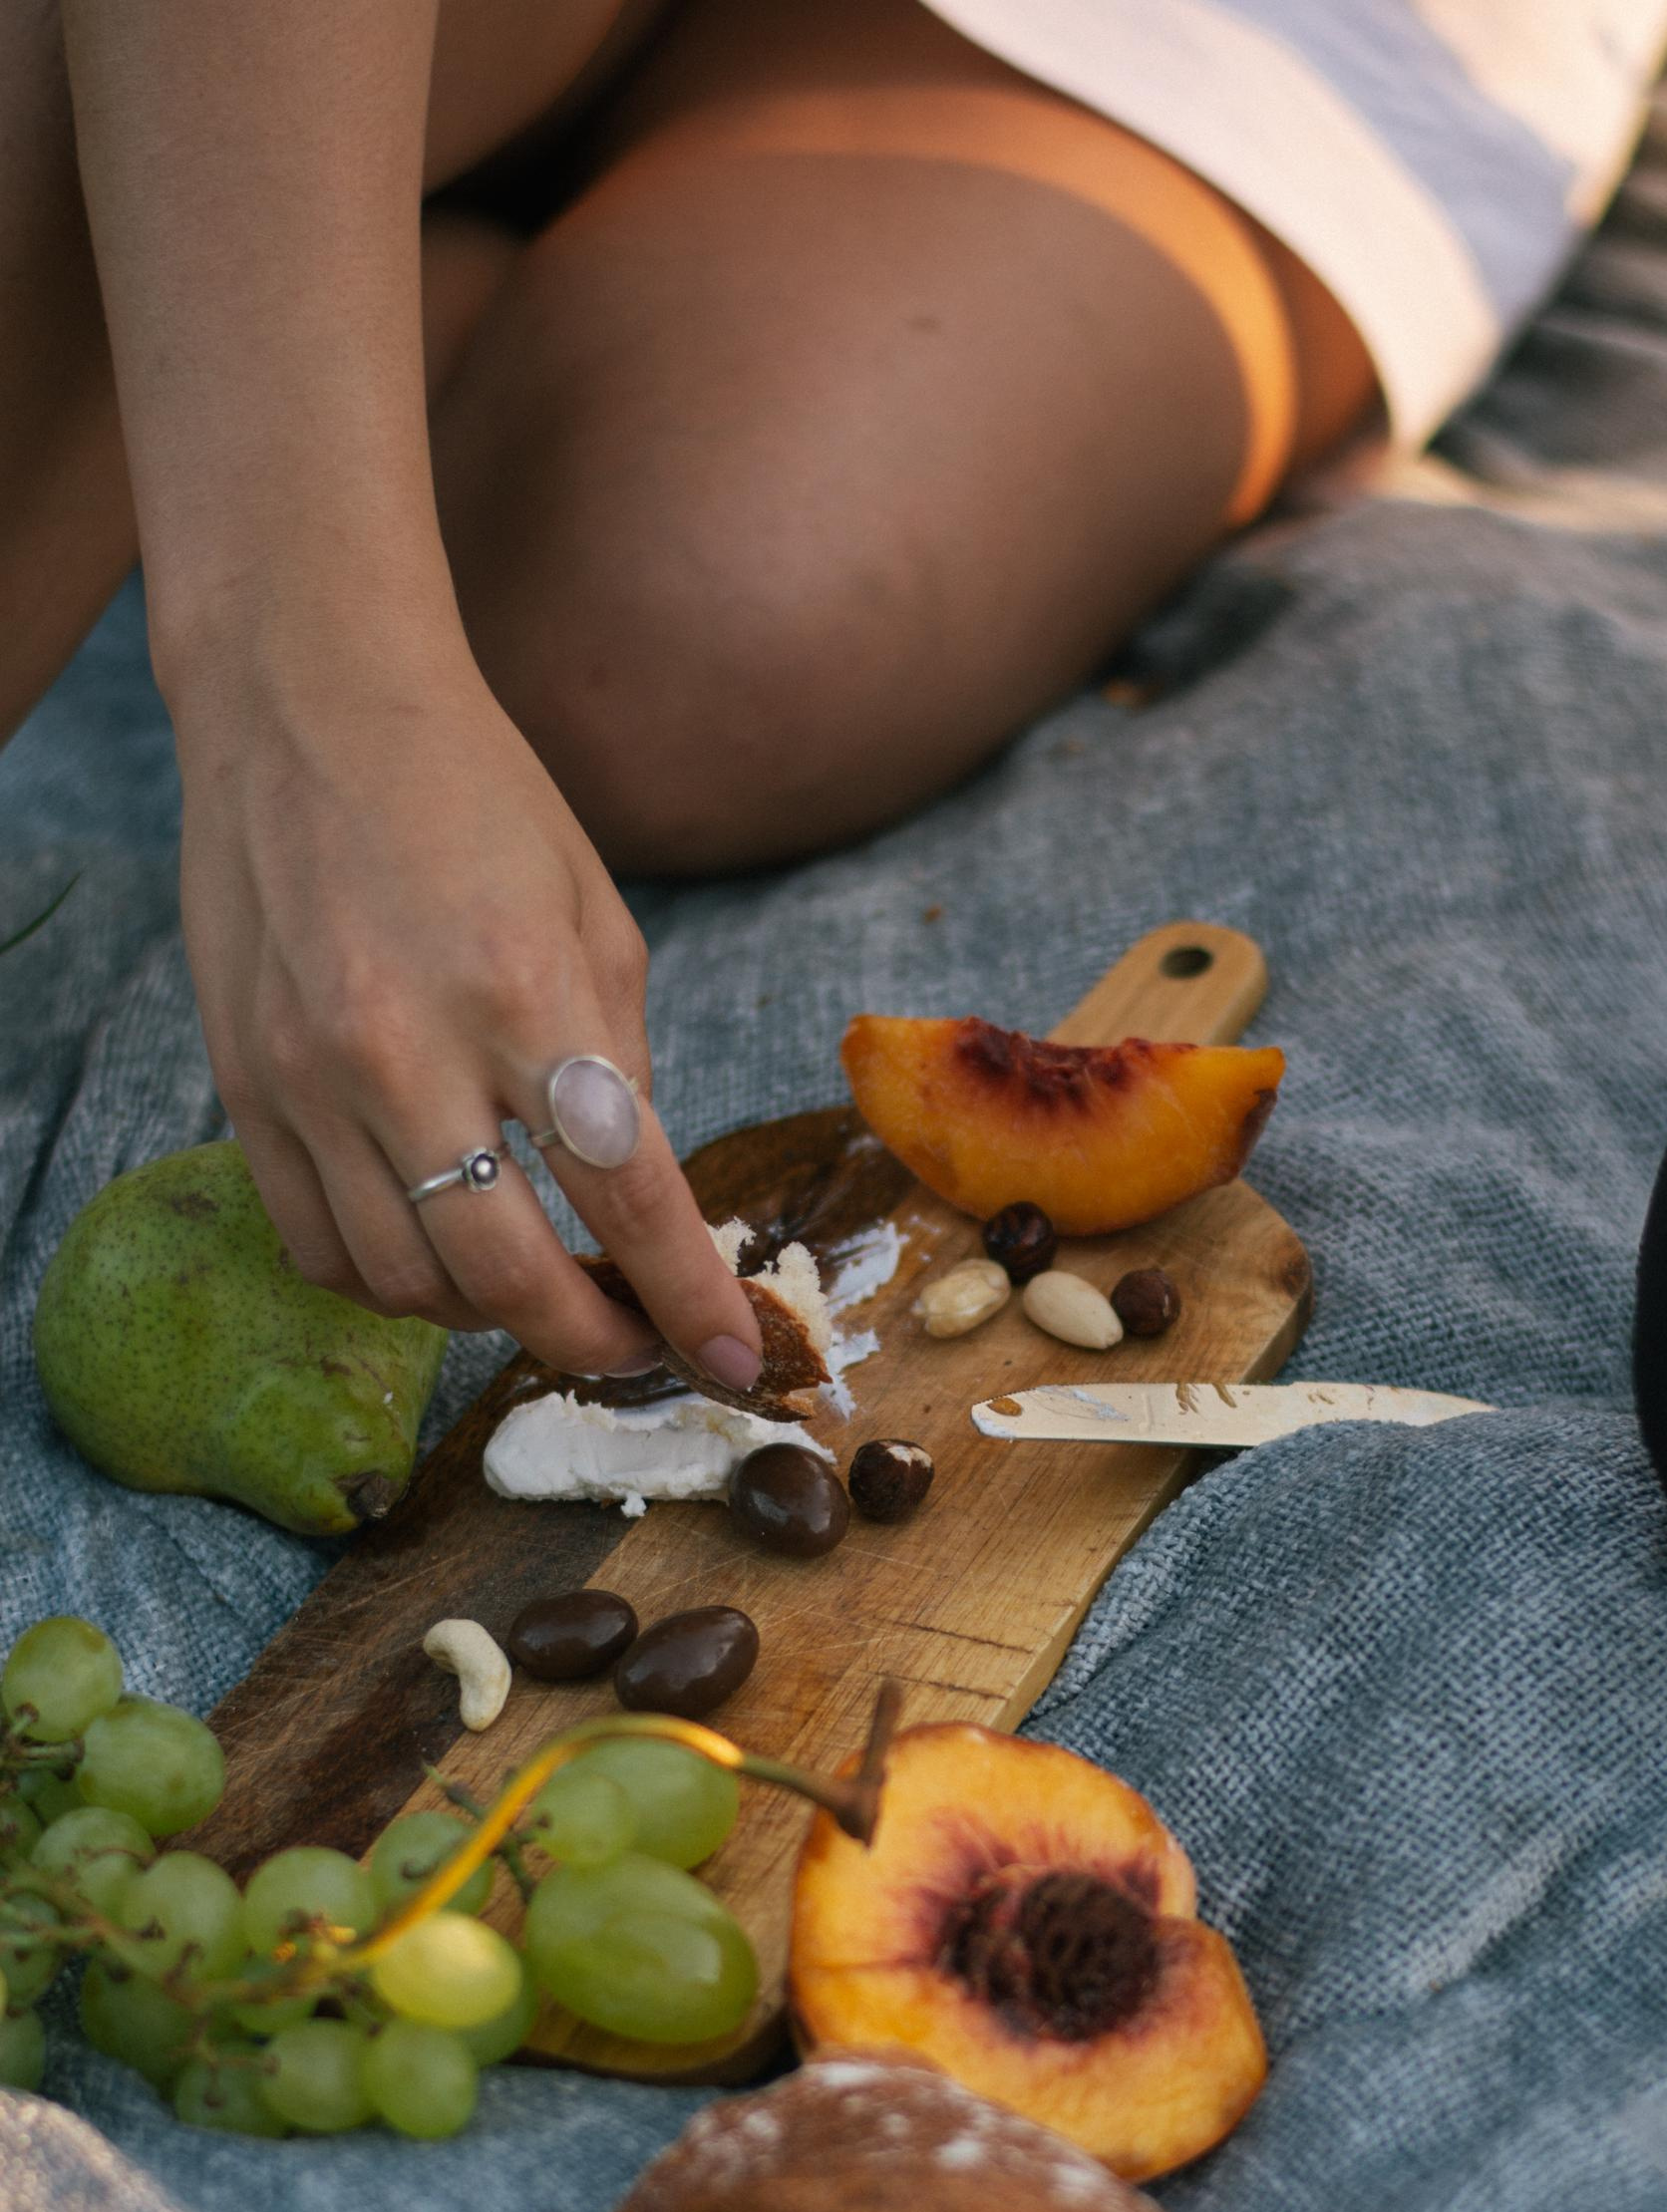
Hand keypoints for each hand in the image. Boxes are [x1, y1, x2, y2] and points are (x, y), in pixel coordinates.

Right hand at [171, 625, 760, 1386]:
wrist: (306, 703)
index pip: (627, 1195)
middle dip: (590, 1341)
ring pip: (406, 1284)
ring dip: (491, 1319)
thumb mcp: (598, 919)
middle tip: (637, 1348)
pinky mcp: (244, 1090)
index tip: (731, 1362)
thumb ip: (622, 1069)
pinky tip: (442, 1259)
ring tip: (541, 1292)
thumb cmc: (476, 799)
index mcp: (524, 991)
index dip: (689, 1299)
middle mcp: (405, 1048)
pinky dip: (394, 1285)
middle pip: (507, 1275)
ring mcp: (308, 1078)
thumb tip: (645, 1208)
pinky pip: (321, 1249)